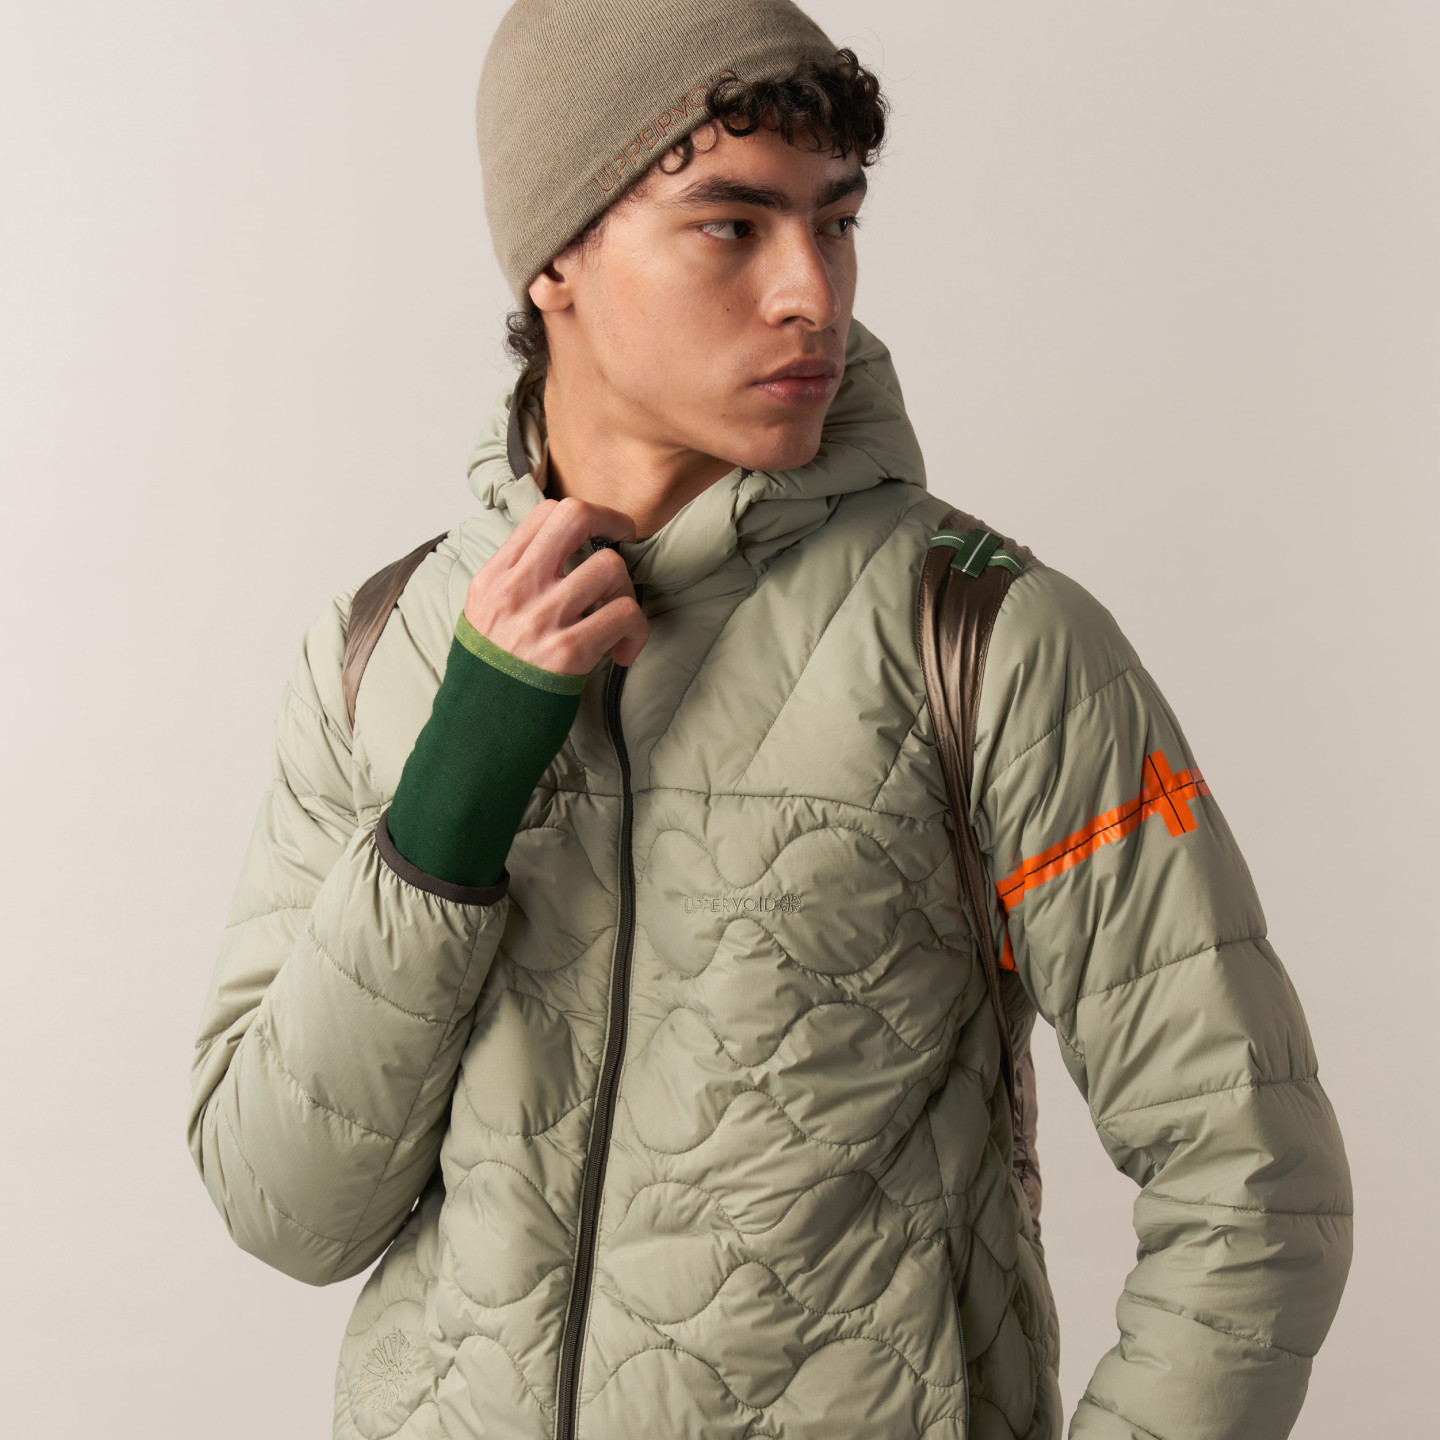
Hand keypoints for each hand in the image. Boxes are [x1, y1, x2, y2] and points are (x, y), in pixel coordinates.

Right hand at [463, 496, 650, 672]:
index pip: (544, 513)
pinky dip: (636, 632)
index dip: (583, 515)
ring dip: (625, 591)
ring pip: (610, 567)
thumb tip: (557, 554)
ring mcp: (541, 619)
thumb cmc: (489, 676)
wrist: (478, 731)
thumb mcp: (482, 616)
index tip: (599, 533)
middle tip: (625, 541)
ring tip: (615, 618)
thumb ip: (513, 582)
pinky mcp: (568, 652)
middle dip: (613, 522)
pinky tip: (622, 651)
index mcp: (494, 577)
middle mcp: (515, 590)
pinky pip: (625, 614)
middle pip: (576, 517)